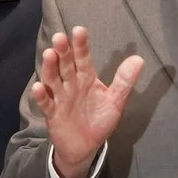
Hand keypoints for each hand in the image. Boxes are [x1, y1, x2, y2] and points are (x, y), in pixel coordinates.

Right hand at [31, 27, 144, 177]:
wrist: (85, 147)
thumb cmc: (99, 120)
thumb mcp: (115, 101)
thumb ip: (124, 81)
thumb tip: (139, 58)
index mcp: (86, 78)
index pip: (83, 58)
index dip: (81, 46)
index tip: (79, 30)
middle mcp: (71, 84)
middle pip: (66, 65)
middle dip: (63, 52)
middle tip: (60, 37)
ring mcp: (60, 98)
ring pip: (53, 80)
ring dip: (50, 68)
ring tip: (49, 54)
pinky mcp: (52, 115)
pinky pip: (46, 104)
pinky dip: (41, 96)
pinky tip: (38, 87)